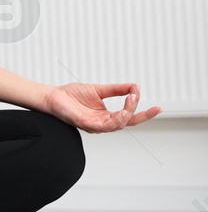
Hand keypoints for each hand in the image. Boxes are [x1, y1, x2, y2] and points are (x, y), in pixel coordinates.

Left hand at [44, 82, 161, 132]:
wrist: (52, 96)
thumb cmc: (71, 95)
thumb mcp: (98, 90)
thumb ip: (116, 89)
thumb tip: (134, 86)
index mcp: (107, 115)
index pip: (129, 116)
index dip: (144, 114)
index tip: (158, 107)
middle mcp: (103, 122)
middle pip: (127, 122)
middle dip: (139, 112)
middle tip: (140, 98)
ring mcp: (95, 125)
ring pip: (117, 125)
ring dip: (127, 113)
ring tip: (131, 100)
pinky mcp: (86, 124)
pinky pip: (104, 126)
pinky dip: (114, 120)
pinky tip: (121, 112)